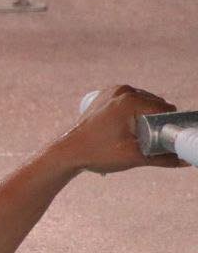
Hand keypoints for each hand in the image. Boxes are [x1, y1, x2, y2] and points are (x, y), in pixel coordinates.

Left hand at [52, 84, 185, 173]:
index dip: (169, 126)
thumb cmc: (97, 154)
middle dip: (157, 122)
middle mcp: (123, 90)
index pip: (164, 110)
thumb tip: (186, 162)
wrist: (66, 153)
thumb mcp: (134, 157)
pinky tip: (130, 127)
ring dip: (146, 116)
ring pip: (143, 102)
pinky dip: (134, 112)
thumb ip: (163, 158)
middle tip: (150, 141)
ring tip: (138, 136)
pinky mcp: (105, 96)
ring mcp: (112, 91)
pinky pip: (130, 102)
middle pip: (155, 105)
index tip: (168, 140)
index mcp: (130, 101)